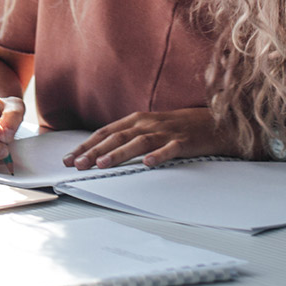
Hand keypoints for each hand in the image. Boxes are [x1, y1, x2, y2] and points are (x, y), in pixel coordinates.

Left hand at [63, 107, 235, 169]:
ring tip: (102, 165)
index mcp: (137, 120)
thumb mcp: (150, 128)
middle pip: (116, 137)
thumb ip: (128, 136)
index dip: (86, 145)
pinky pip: (170, 149)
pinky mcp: (185, 141)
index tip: (69, 158)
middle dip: (94, 151)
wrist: (216, 122)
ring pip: (138, 142)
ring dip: (119, 153)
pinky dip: (159, 155)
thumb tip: (101, 151)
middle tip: (77, 164)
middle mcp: (148, 123)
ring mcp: (166, 132)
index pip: (105, 132)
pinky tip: (149, 164)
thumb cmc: (179, 127)